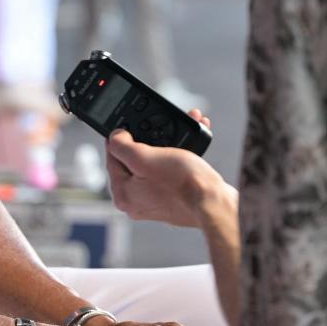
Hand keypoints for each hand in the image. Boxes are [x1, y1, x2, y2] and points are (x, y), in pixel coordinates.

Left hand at [107, 111, 229, 228]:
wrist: (214, 202)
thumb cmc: (181, 183)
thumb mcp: (144, 157)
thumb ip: (121, 145)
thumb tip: (114, 137)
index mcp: (123, 194)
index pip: (112, 157)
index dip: (122, 136)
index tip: (131, 124)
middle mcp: (136, 201)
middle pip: (135, 159)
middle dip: (152, 136)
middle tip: (160, 123)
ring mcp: (155, 202)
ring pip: (156, 162)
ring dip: (169, 141)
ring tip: (183, 125)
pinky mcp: (174, 199)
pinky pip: (170, 171)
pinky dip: (179, 155)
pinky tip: (191, 141)